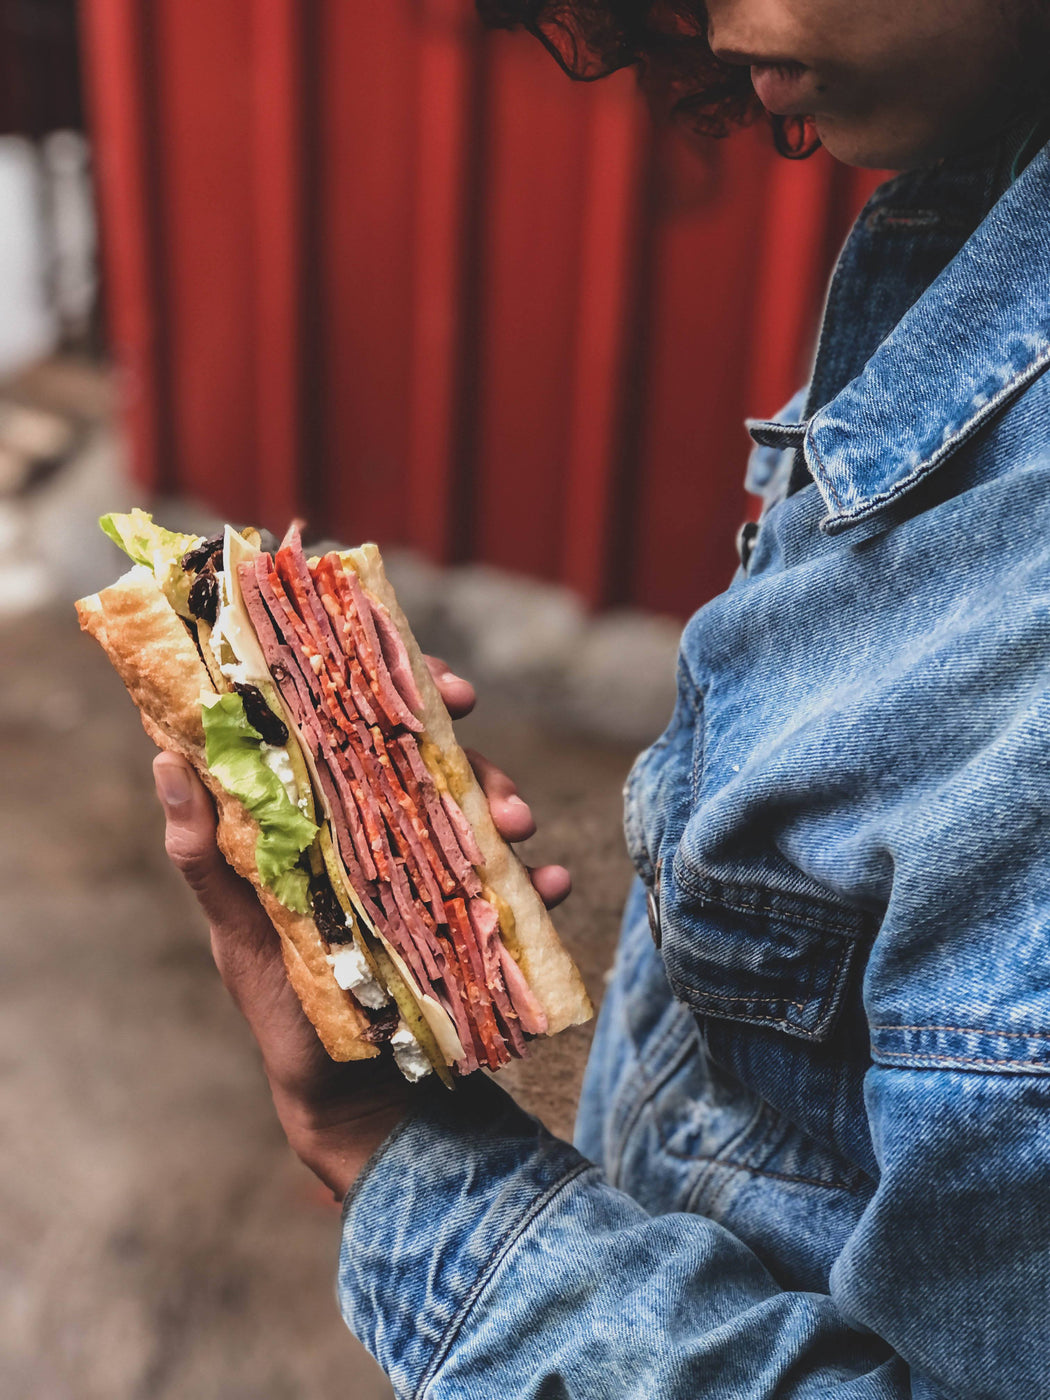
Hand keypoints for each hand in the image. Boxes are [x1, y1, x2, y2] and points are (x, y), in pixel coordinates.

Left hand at [152, 656, 569, 1199]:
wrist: (356, 1104)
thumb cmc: (286, 1015)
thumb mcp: (241, 936)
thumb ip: (208, 861)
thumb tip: (166, 759)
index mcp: (327, 824)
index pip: (360, 736)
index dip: (397, 694)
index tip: (436, 685)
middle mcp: (385, 839)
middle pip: (434, 769)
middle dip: (473, 761)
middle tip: (490, 781)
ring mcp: (434, 879)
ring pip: (479, 817)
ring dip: (508, 810)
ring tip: (521, 831)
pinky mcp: (473, 921)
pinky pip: (517, 887)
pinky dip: (540, 879)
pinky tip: (555, 884)